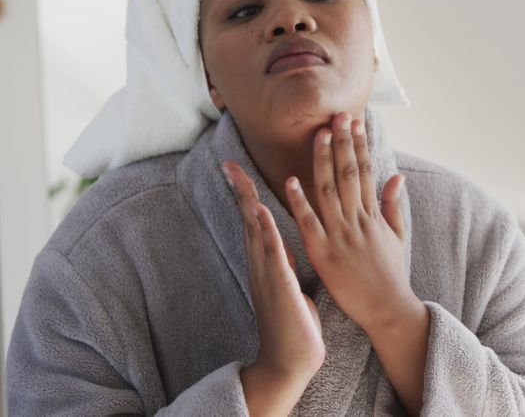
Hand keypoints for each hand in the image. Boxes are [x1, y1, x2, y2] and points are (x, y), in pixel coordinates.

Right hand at [222, 163, 323, 414]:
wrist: (291, 361)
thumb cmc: (296, 325)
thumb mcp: (291, 286)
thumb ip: (285, 265)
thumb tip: (287, 249)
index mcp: (269, 263)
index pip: (256, 221)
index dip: (248, 194)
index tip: (238, 169)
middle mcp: (263, 264)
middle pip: (249, 219)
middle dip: (240, 190)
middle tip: (229, 162)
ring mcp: (268, 274)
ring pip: (256, 230)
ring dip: (249, 201)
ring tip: (239, 175)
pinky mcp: (279, 284)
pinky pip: (272, 251)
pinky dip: (265, 229)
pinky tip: (261, 210)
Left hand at [283, 112, 418, 333]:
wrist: (387, 308)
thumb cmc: (391, 274)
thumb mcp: (397, 236)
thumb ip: (393, 205)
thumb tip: (396, 175)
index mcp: (373, 215)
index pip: (366, 171)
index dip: (359, 144)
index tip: (354, 120)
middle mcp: (358, 220)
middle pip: (349, 173)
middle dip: (342, 142)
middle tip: (337, 114)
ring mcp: (341, 235)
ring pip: (329, 191)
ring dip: (322, 161)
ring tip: (317, 134)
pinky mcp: (325, 253)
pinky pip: (310, 223)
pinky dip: (300, 201)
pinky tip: (291, 180)